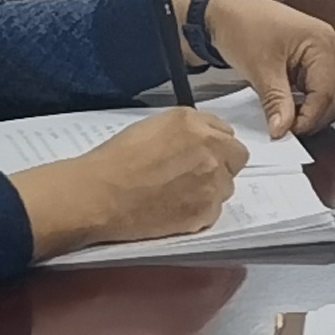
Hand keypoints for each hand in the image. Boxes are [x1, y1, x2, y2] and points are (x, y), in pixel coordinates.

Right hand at [12, 108, 243, 258]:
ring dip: (211, 188)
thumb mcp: (155, 126)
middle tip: (196, 174)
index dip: (214, 145)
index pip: (227, 132)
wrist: (98, 195)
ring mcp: (211, 182)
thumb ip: (189, 128)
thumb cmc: (116, 159)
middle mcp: (211, 149)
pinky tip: (175, 209)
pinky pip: (215, 210)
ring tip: (179, 193)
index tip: (201, 154)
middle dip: (222, 164)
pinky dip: (200, 211)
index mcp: (195, 123)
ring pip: (226, 186)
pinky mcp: (205, 211)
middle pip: (236, 157)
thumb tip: (207, 138)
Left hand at [183, 0, 334, 135]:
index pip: (328, 94)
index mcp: (322, 44)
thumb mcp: (259, 68)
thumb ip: (276, 102)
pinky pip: (321, 89)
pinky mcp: (315, 61)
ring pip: (333, 96)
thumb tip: (282, 131)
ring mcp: (325, 54)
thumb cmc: (243, 27)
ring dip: (313, 111)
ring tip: (286, 117)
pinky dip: (307, 102)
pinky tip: (288, 106)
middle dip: (315, 117)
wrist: (227, 12)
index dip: (309, 118)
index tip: (285, 132)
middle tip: (286, 128)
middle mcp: (330, 48)